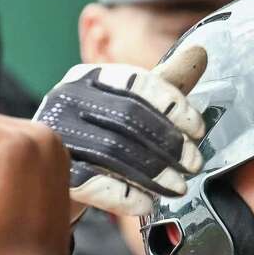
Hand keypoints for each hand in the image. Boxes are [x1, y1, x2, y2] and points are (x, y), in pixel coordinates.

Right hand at [35, 45, 208, 218]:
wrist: (53, 178)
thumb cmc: (100, 135)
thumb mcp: (130, 104)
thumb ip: (164, 83)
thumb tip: (200, 51)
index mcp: (89, 77)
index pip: (137, 82)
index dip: (172, 105)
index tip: (198, 131)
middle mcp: (67, 99)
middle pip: (128, 117)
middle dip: (169, 144)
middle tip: (194, 165)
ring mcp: (57, 135)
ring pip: (113, 151)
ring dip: (154, 173)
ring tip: (178, 187)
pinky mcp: (53, 171)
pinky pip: (94, 184)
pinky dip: (126, 196)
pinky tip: (147, 203)